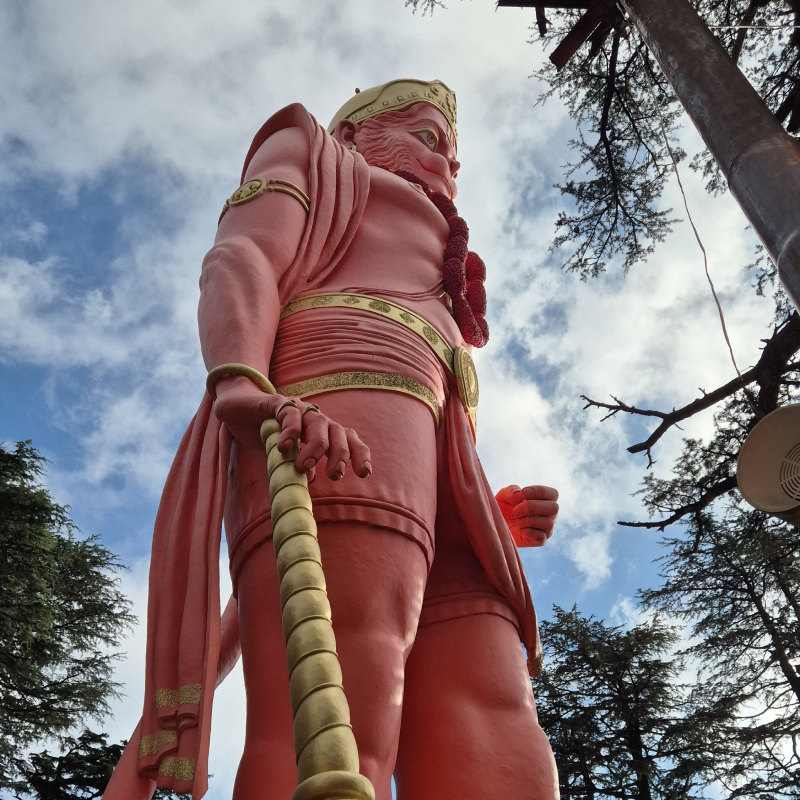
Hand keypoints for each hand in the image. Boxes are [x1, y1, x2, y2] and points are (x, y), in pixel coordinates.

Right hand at [213, 376, 371, 480]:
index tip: (364, 474)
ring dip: (316, 447)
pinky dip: (290, 432)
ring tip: (303, 466)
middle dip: (341, 455)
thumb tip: (310, 479)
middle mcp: (315, 418)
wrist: (237, 409)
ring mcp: (298, 409)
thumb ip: (299, 465)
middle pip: (338, 433)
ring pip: (319, 424)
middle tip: (334, 476)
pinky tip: (284, 448)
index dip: (359, 454)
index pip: (348, 439)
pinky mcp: (278, 403)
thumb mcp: (286, 455)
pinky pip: (290, 415)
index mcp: (322, 432)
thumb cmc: (267, 434)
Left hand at [495, 484, 558, 547]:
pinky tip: (519, 529)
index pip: (553, 494)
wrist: (495, 525)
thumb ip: (512, 491)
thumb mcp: (504, 495)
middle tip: (516, 510)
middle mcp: (550, 514)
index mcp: (545, 500)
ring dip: (529, 520)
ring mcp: (547, 529)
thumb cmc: (503, 508)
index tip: (523, 493)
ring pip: (548, 523)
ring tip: (517, 520)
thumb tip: (520, 496)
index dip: (538, 491)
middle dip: (532, 506)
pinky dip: (528, 532)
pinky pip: (541, 537)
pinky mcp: (540, 541)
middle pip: (554, 508)